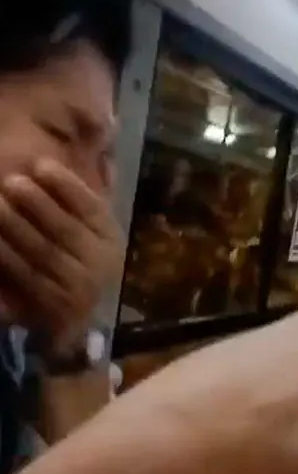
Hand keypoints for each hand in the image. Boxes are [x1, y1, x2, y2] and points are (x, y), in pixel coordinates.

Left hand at [0, 160, 121, 353]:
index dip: (68, 186)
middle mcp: (103, 264)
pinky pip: (27, 277)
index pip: (93, 208)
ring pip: (44, 253)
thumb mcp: (82, 228)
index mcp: (112, 238)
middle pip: (68, 230)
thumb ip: (77, 199)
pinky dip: (6, 258)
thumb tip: (76, 152)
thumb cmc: (71, 261)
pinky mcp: (56, 307)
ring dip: (16, 228)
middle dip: (38, 205)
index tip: (40, 164)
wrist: (69, 320)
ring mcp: (81, 288)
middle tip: (12, 182)